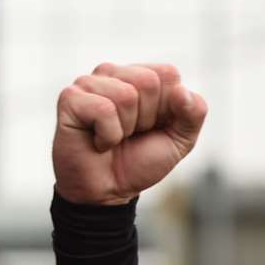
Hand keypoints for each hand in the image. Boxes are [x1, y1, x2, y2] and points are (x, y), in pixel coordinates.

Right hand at [53, 62, 206, 204]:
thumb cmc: (140, 162)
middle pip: (147, 81)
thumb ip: (194, 114)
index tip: (153, 127)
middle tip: (131, 134)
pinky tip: (98, 141)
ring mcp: (89, 83)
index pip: (168, 74)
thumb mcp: (180, 141)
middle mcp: (115, 74)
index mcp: (142, 77)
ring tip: (113, 137)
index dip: (168, 108)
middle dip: (147, 118)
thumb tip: (181, 91)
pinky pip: (103, 109)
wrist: (108, 191)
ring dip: (126, 128)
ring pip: (126, 95)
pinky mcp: (70, 98)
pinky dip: (108, 135)